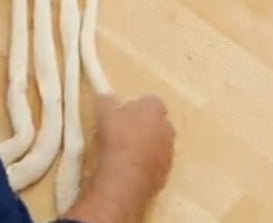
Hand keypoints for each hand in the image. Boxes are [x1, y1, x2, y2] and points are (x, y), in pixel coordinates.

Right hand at [64, 95, 174, 222]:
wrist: (126, 175)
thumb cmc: (116, 137)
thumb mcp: (103, 113)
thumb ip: (106, 101)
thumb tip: (105, 96)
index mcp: (154, 109)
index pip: (150, 101)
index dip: (136, 107)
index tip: (123, 113)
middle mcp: (167, 128)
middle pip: (157, 123)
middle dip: (144, 125)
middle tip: (125, 131)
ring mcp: (169, 151)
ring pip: (158, 144)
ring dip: (147, 145)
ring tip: (126, 152)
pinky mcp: (166, 172)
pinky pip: (156, 163)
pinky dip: (146, 163)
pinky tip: (130, 167)